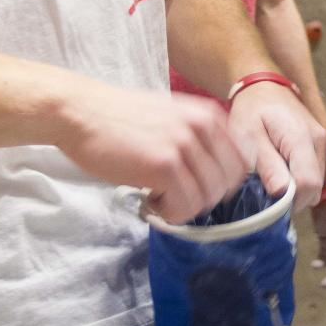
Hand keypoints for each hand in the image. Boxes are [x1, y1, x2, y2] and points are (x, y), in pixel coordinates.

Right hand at [54, 81, 249, 223]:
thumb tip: (216, 173)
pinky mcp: (163, 165)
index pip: (242, 160)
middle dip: (203, 197)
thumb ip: (198, 137)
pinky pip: (183, 206)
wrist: (83, 112)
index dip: (224, 181)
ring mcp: (184, 145)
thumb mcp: (173, 116)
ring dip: (183, 207)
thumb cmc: (121, 119)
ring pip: (206, 199)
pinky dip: (169, 213)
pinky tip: (150, 199)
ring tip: (159, 196)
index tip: (201, 186)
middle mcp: (203, 127)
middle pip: (228, 184)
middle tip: (176, 195)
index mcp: (208, 115)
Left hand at [227, 82, 325, 209]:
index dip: (288, 201)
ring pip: (316, 184)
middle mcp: (320, 141)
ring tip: (271, 175)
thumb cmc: (251, 110)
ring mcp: (324, 143)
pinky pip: (315, 174)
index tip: (266, 201)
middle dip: (291, 198)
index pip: (307, 185)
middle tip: (265, 189)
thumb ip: (266, 164)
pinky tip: (281, 168)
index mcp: (301, 138)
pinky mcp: (322, 146)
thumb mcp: (248, 136)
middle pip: (314, 188)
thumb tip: (282, 193)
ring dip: (295, 189)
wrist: (264, 86)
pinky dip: (299, 179)